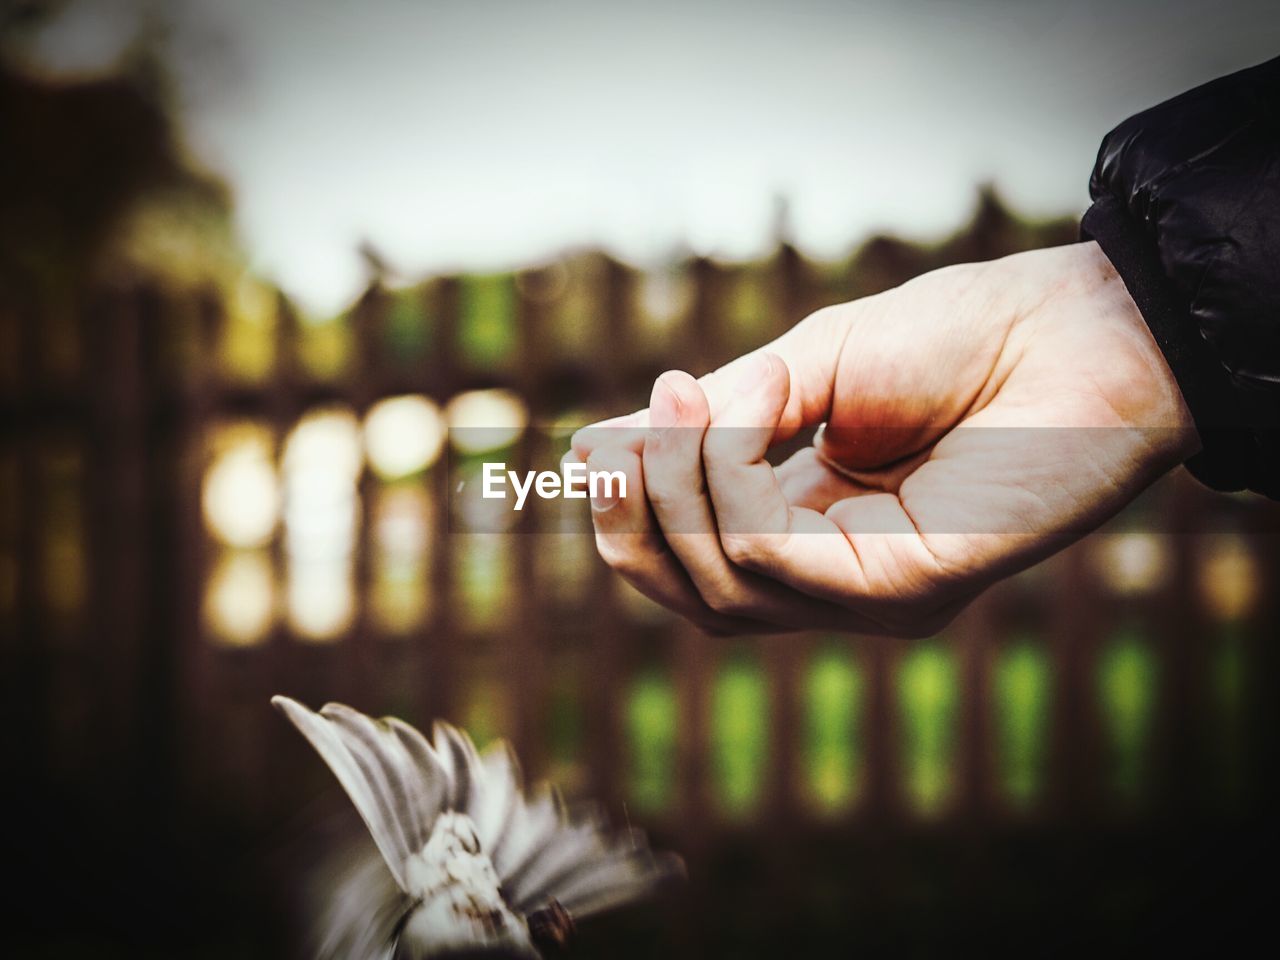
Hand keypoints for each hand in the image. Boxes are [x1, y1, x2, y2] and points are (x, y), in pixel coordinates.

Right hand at [569, 242, 1198, 637]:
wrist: (1076, 325)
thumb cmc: (958, 337)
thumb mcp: (808, 365)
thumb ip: (724, 415)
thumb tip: (619, 438)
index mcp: (817, 531)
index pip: (699, 567)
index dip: (634, 514)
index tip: (605, 436)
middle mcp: (841, 579)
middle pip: (697, 602)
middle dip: (633, 525)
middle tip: (613, 444)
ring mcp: (872, 594)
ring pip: (723, 592)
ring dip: (676, 494)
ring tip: (676, 412)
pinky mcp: (906, 591)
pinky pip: (773, 559)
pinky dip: (729, 484)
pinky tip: (742, 417)